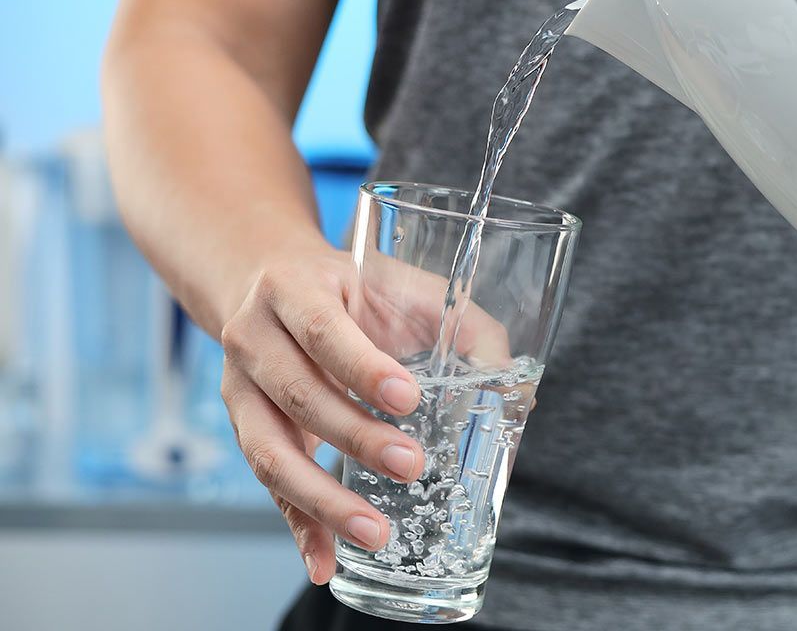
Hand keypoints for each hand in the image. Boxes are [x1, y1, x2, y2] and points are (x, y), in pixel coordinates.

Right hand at [220, 245, 519, 583]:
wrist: (267, 277)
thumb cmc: (354, 286)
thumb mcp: (407, 285)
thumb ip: (466, 326)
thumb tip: (513, 389)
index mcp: (295, 289)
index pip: (324, 331)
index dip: (363, 368)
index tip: (409, 400)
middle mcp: (255, 338)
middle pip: (299, 394)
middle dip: (356, 437)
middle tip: (412, 467)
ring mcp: (240, 388)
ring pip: (271, 450)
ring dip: (323, 498)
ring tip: (375, 532)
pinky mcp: (246, 428)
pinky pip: (268, 485)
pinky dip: (298, 527)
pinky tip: (325, 563)